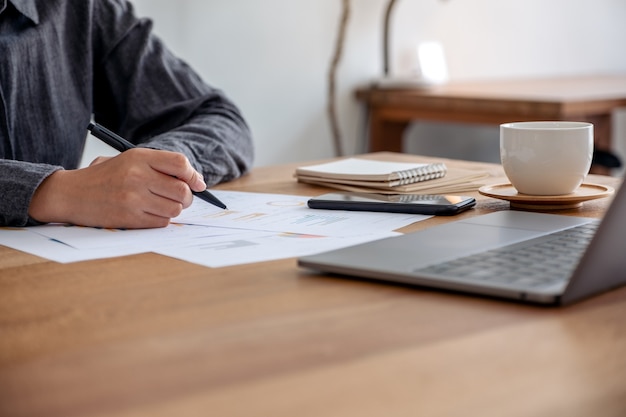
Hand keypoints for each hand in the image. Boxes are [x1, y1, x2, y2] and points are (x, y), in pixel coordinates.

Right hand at [29, 148, 206, 227]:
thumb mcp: (128, 160)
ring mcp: (133, 198)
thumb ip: (159, 166)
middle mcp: (137, 176)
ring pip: (175, 208)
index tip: (198, 184)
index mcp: (138, 157)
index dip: (193, 175)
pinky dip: (161, 220)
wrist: (70, 194)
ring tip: (161, 206)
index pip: (180, 163)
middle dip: (187, 197)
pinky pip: (162, 222)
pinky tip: (150, 214)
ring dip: (174, 210)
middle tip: (180, 199)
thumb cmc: (104, 177)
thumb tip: (195, 180)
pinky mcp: (130, 217)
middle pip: (182, 189)